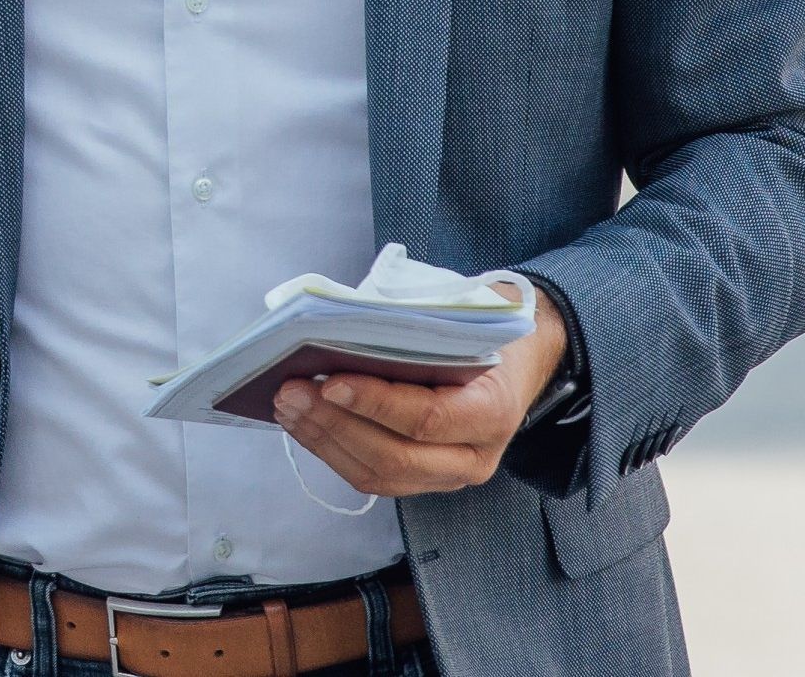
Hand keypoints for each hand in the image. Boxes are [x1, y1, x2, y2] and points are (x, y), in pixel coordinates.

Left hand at [272, 286, 567, 498]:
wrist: (517, 360)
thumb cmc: (480, 332)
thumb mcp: (460, 323)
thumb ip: (410, 334)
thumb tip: (335, 332)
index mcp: (492, 413)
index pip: (425, 418)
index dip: (374, 404)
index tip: (329, 382)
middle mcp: (475, 457)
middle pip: (395, 457)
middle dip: (335, 425)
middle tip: (291, 392)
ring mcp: (450, 476)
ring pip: (379, 475)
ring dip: (324, 440)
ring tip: (287, 406)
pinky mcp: (425, 481)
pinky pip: (373, 477)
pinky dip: (331, 450)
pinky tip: (303, 424)